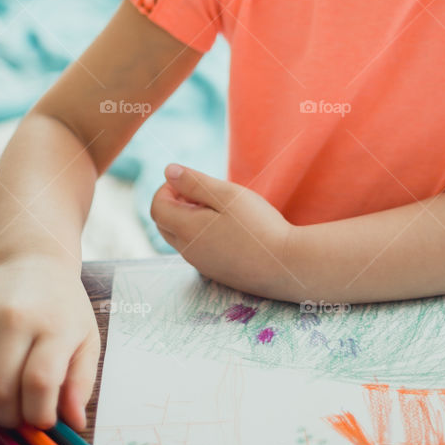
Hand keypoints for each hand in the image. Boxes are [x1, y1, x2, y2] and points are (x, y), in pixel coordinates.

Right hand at [0, 257, 100, 430]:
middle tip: (15, 413)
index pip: (39, 383)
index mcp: (54, 327)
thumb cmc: (63, 308)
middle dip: (6, 415)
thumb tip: (73, 423)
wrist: (36, 262)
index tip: (41, 419)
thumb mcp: (86, 341)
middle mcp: (16, 317)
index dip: (37, 414)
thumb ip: (81, 383)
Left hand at [150, 164, 298, 297]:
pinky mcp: (218, 273)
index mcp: (187, 230)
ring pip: (182, 238)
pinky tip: (231, 229)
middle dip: (176, 203)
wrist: (287, 266)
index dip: (167, 189)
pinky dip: (203, 234)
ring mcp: (202, 265)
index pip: (157, 207)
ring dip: (190, 219)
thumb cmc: (258, 226)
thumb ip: (194, 182)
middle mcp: (189, 251)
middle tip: (204, 193)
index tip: (189, 181)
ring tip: (221, 209)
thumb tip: (168, 171)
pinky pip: (199, 250)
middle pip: (165, 224)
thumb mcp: (227, 195)